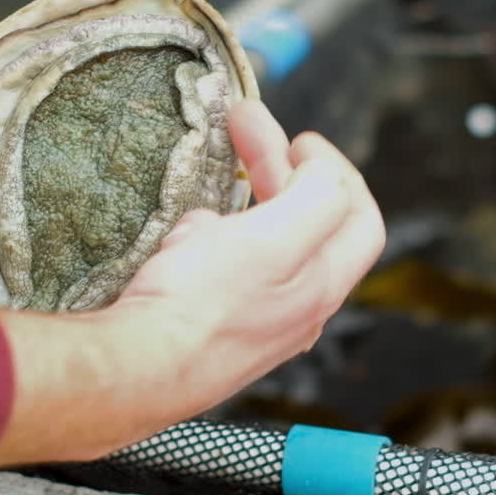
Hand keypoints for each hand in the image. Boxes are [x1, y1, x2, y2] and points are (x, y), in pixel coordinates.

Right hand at [0, 100, 386, 465]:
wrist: (137, 370)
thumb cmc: (203, 305)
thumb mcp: (275, 236)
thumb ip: (316, 196)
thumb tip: (319, 171)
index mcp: (323, 284)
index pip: (358, 218)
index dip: (338, 169)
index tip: (300, 138)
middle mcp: (298, 309)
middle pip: (308, 223)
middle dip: (279, 165)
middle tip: (244, 123)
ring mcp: (255, 321)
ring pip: (263, 245)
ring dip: (244, 201)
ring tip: (214, 175)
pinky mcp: (212, 329)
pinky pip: (223, 271)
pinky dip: (213, 238)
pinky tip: (186, 234)